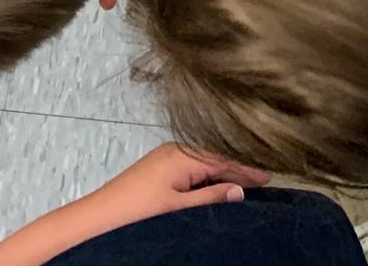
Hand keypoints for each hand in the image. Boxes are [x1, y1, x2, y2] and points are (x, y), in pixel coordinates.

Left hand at [81, 145, 269, 235]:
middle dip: (238, 168)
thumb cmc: (135, 212)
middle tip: (262, 181)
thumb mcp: (177, 208)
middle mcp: (176, 150)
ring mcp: (166, 157)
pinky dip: (207, 176)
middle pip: (215, 157)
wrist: (98, 218)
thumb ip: (210, 198)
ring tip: (244, 184)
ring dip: (223, 173)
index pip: (224, 159)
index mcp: (183, 155)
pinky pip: (192, 167)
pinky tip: (215, 186)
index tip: (269, 177)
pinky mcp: (159, 168)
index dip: (247, 169)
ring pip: (204, 162)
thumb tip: (240, 190)